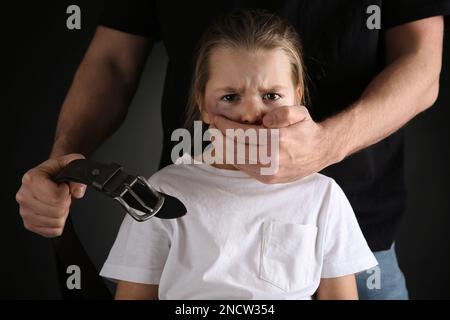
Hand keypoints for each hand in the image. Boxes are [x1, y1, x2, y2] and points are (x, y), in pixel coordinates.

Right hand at [15, 153, 86, 237]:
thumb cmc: (60, 170)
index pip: (56, 197)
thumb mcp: (73, 163)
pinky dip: (59, 223)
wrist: (51, 176)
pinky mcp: (29, 224)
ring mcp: (24, 211)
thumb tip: (77, 191)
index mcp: (31, 178)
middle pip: (57, 211)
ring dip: (63, 213)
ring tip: (58, 202)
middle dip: (66, 203)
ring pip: (56, 222)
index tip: (63, 186)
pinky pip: (53, 232)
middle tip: (62, 195)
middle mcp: (23, 195)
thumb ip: (79, 174)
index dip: (66, 192)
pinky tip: (55, 211)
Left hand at [213, 106, 336, 183]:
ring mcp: (270, 172)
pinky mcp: (268, 179)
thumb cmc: (306, 130)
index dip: (225, 125)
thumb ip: (283, 113)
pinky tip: (229, 148)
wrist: (320, 151)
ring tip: (215, 136)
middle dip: (219, 136)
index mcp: (278, 140)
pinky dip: (233, 158)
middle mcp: (272, 158)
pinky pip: (245, 168)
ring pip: (237, 160)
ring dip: (223, 148)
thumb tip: (266, 120)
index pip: (242, 133)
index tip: (216, 118)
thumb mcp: (300, 113)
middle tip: (211, 126)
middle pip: (235, 147)